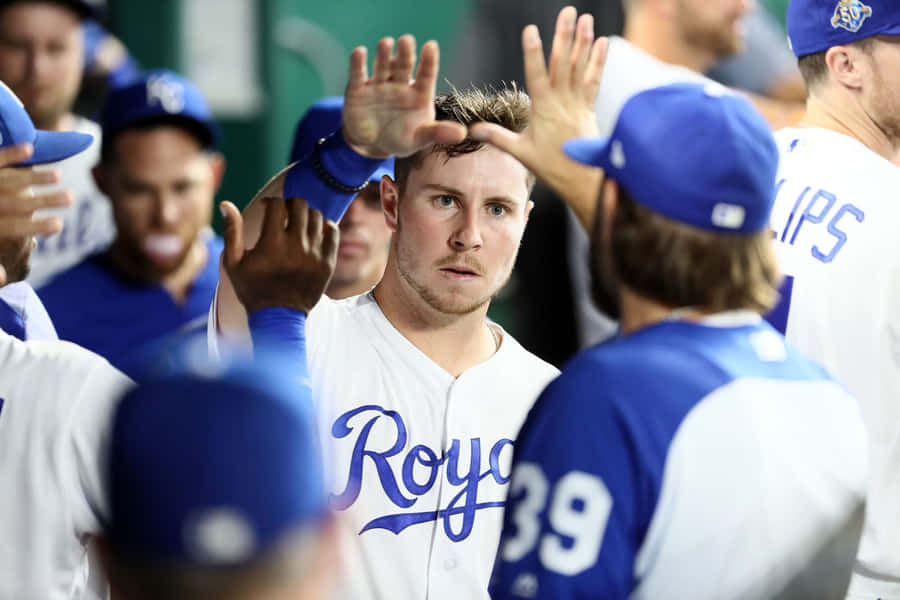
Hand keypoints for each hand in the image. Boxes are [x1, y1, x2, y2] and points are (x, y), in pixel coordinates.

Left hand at [0, 142, 73, 285]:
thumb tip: (2, 279)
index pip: (11, 226)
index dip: (34, 226)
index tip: (59, 224)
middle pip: (13, 201)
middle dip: (43, 199)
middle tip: (70, 198)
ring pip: (6, 180)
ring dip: (33, 176)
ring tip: (57, 175)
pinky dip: (10, 154)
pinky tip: (29, 148)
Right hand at [221, 197, 337, 314]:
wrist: (278, 317)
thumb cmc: (252, 288)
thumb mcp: (233, 263)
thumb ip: (232, 231)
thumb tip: (226, 204)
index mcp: (272, 244)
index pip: (277, 205)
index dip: (270, 203)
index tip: (266, 210)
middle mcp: (296, 247)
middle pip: (300, 205)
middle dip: (290, 204)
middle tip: (284, 214)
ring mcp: (315, 255)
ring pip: (317, 216)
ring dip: (306, 215)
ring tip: (298, 224)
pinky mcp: (328, 263)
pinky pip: (332, 232)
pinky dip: (325, 226)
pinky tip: (314, 232)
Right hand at [342, 34, 466, 158]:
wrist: (372, 146)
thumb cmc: (401, 139)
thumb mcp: (420, 139)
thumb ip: (438, 133)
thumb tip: (462, 134)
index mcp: (418, 93)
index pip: (426, 74)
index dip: (428, 61)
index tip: (431, 46)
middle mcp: (400, 84)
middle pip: (404, 66)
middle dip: (405, 53)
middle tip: (407, 40)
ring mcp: (379, 85)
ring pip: (382, 66)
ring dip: (384, 55)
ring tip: (386, 43)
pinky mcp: (358, 90)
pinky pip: (358, 75)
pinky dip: (358, 64)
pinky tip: (359, 52)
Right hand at [469, 6, 607, 230]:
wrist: (582, 179)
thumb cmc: (551, 167)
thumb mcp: (520, 152)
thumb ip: (497, 138)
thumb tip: (473, 131)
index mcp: (543, 109)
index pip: (536, 75)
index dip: (533, 53)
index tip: (531, 31)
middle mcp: (562, 101)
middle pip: (563, 63)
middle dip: (564, 35)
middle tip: (568, 11)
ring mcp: (577, 103)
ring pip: (581, 67)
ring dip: (584, 42)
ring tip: (586, 19)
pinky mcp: (589, 107)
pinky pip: (594, 80)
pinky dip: (598, 61)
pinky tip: (603, 42)